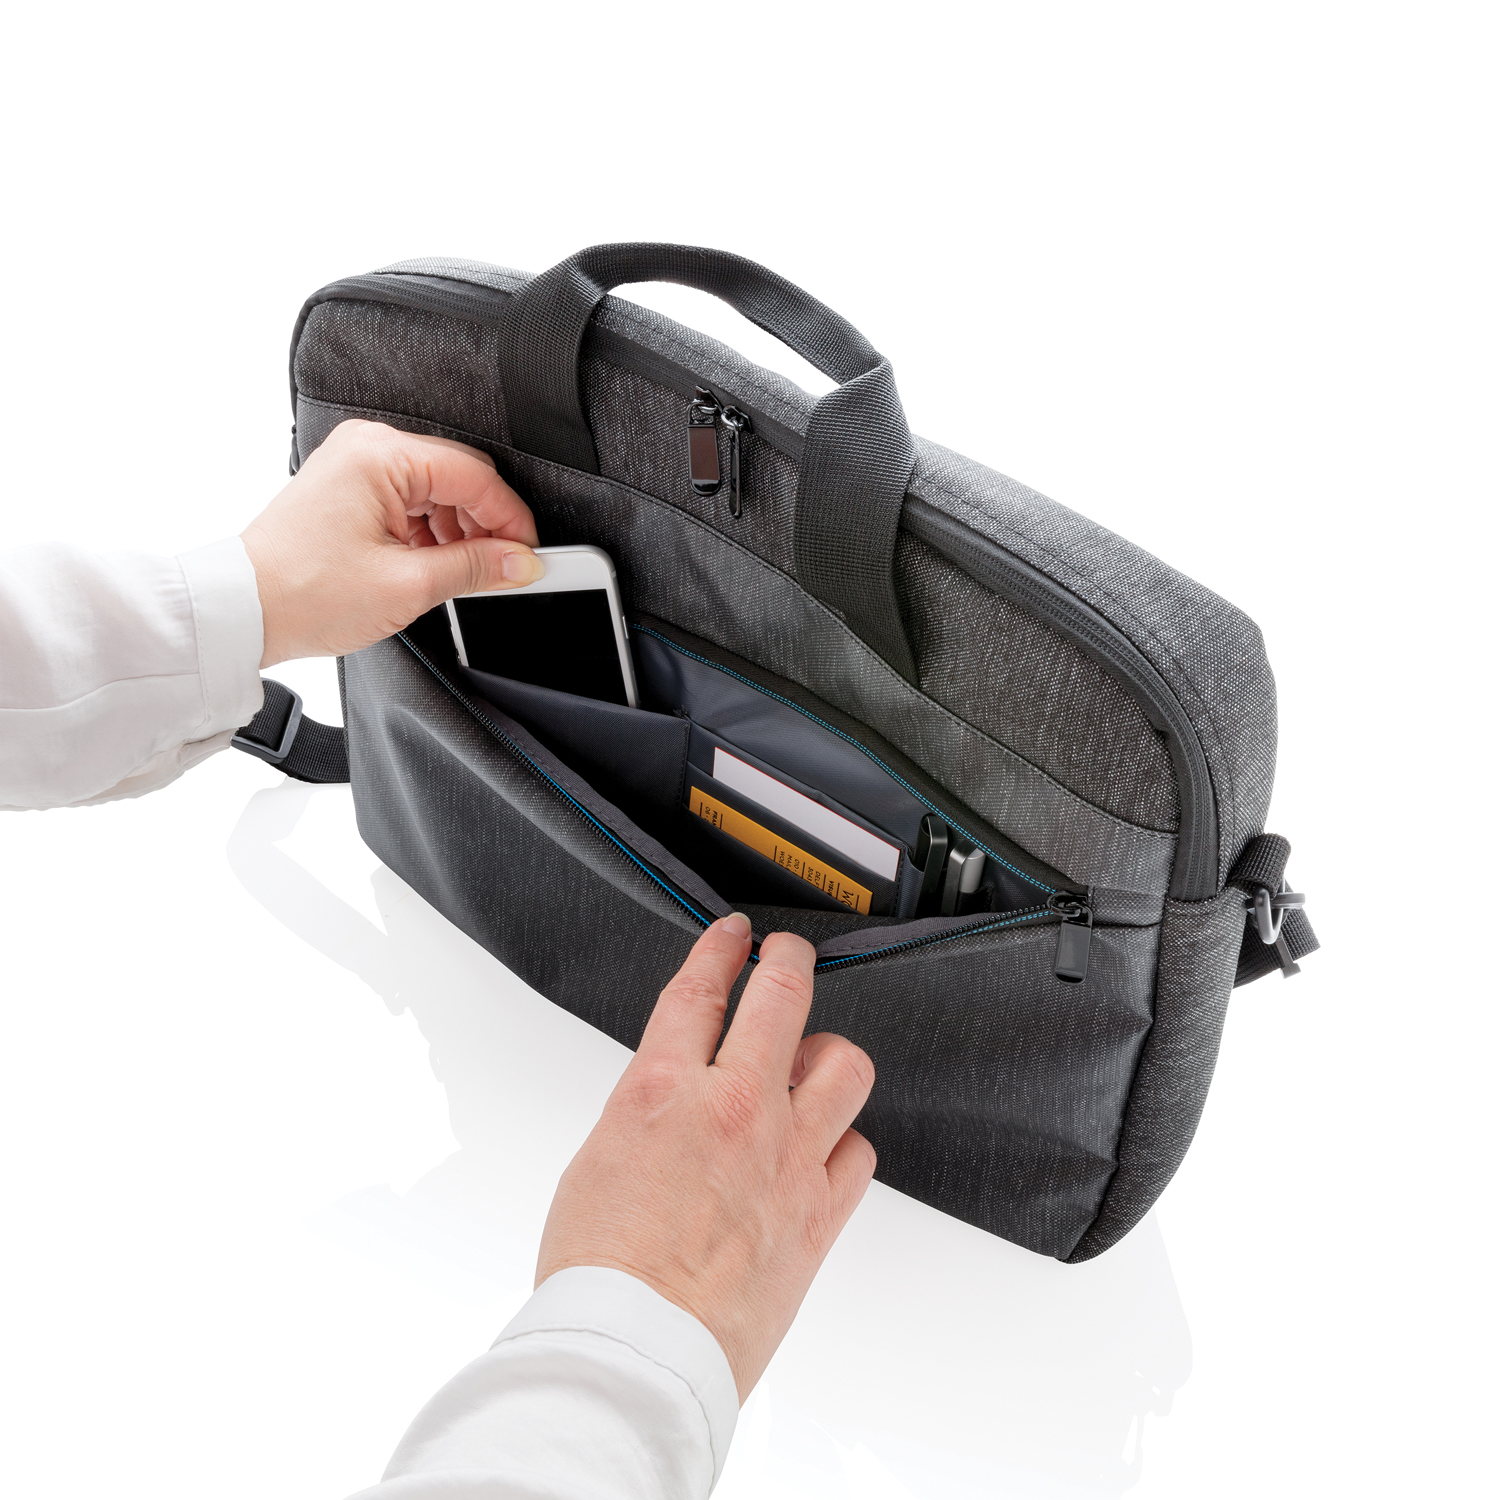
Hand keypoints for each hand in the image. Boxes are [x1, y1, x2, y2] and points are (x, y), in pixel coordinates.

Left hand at [240, 419, 542, 667]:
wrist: (242, 611)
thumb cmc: (303, 593)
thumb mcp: (407, 586)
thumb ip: (476, 568)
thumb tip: (521, 564)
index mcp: (382, 455)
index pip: (476, 477)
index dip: (512, 520)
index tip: (531, 556)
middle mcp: (368, 448)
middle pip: (459, 478)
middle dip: (488, 526)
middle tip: (505, 570)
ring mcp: (356, 465)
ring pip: (437, 491)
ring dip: (459, 532)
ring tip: (465, 575)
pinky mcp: (349, 488)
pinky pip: (410, 499)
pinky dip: (431, 532)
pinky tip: (437, 565)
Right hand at [536, 915, 877, 1401]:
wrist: (637, 1352)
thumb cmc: (602, 1274)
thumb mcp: (599, 1159)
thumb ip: (652, 1113)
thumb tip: (680, 1099)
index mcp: (662, 1091)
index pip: (700, 991)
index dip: (721, 951)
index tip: (733, 937)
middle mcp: (733, 1110)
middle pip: (782, 998)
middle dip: (787, 961)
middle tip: (785, 955)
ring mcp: (786, 1157)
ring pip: (844, 1064)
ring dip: (829, 1052)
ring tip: (814, 1058)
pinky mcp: (819, 1212)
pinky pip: (859, 1150)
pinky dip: (844, 1140)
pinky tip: (825, 1144)